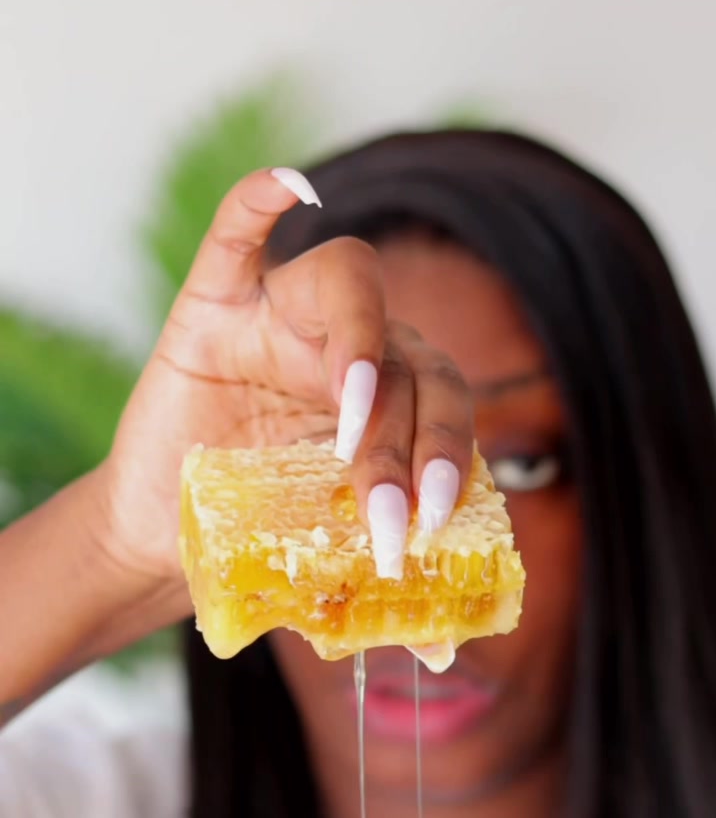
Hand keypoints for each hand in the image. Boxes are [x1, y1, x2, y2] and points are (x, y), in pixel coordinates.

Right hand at [97, 167, 472, 594]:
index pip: (442, 397)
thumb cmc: (252, 531)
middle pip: (408, 351)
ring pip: (348, 283)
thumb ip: (375, 550)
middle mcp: (347, 348)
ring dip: (362, 343)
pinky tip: (290, 185)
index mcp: (389, 401)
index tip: (433, 514)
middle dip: (406, 431)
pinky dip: (259, 203)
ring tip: (352, 413)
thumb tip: (443, 632)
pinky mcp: (213, 303)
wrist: (166, 530)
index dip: (448, 447)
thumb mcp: (324, 541)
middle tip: (387, 507)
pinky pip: (236, 236)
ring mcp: (280, 315)